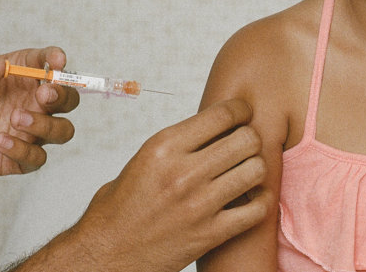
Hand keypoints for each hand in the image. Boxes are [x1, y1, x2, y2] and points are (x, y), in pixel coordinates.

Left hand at [0, 46, 78, 175]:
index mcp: (20, 73)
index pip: (50, 63)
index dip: (58, 61)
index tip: (55, 62)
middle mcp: (29, 101)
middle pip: (68, 99)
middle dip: (63, 96)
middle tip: (43, 95)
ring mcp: (26, 131)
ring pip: (62, 131)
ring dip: (48, 125)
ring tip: (15, 119)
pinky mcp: (15, 158)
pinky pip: (37, 159)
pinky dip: (24, 150)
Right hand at [34, 99, 269, 271]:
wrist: (106, 254)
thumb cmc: (118, 211)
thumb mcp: (141, 161)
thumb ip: (177, 144)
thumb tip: (211, 129)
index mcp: (164, 148)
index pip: (222, 114)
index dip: (240, 110)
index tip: (244, 115)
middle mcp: (184, 173)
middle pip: (247, 139)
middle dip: (250, 139)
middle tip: (245, 147)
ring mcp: (199, 204)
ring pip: (256, 170)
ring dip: (256, 170)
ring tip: (246, 173)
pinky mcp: (210, 233)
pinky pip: (256, 210)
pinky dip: (259, 203)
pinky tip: (249, 201)